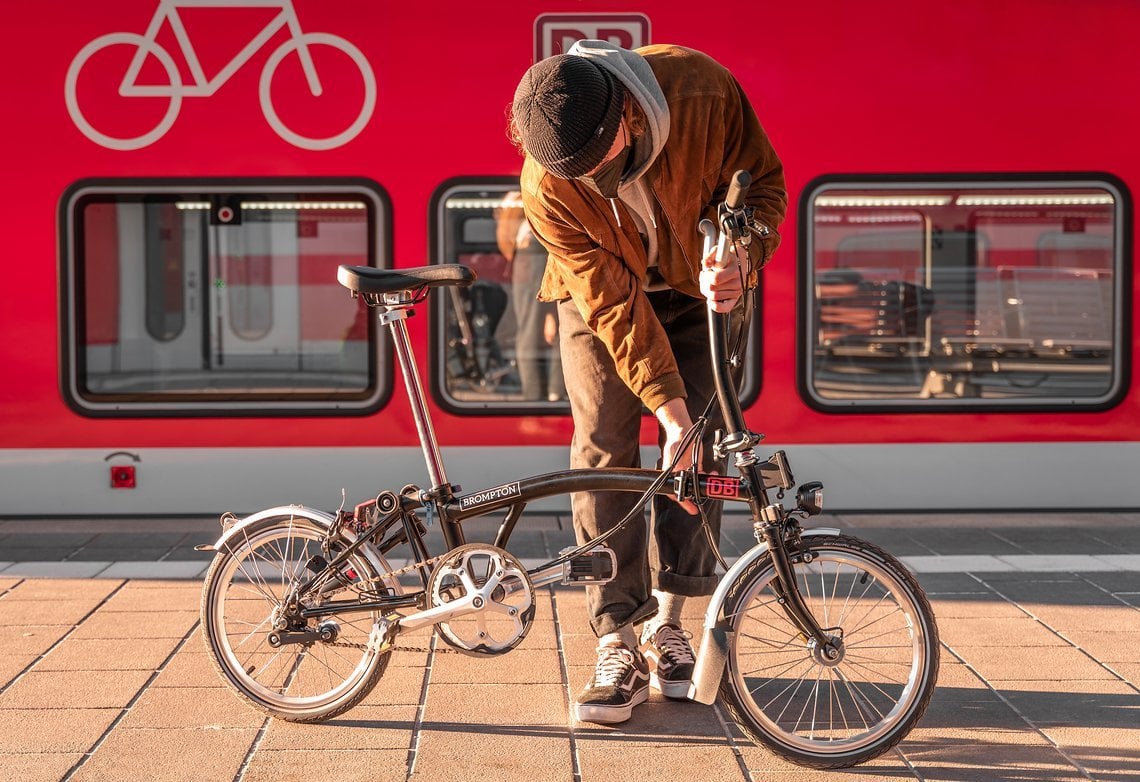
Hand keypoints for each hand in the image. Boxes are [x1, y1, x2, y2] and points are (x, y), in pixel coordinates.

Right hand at [655, 398, 698, 513]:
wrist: (683, 430)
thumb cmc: (676, 440)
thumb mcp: (674, 451)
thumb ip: (676, 463)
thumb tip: (679, 472)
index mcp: (670, 473)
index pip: (673, 491)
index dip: (681, 500)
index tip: (687, 506)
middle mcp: (679, 473)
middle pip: (685, 491)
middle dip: (692, 499)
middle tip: (697, 506)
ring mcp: (687, 470)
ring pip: (694, 485)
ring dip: (702, 488)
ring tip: (709, 491)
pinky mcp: (695, 466)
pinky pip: (701, 476)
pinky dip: (707, 477)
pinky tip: (712, 475)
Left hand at [699, 243, 745, 312]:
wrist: (739, 263)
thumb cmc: (727, 258)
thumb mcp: (719, 251)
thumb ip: (710, 255)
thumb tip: (705, 263)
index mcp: (735, 271)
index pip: (715, 279)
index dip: (705, 276)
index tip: (705, 271)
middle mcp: (737, 283)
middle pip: (712, 289)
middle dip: (703, 283)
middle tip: (705, 277)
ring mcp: (737, 293)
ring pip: (713, 298)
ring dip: (706, 291)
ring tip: (709, 284)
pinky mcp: (734, 300)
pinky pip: (722, 308)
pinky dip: (713, 305)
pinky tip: (711, 298)